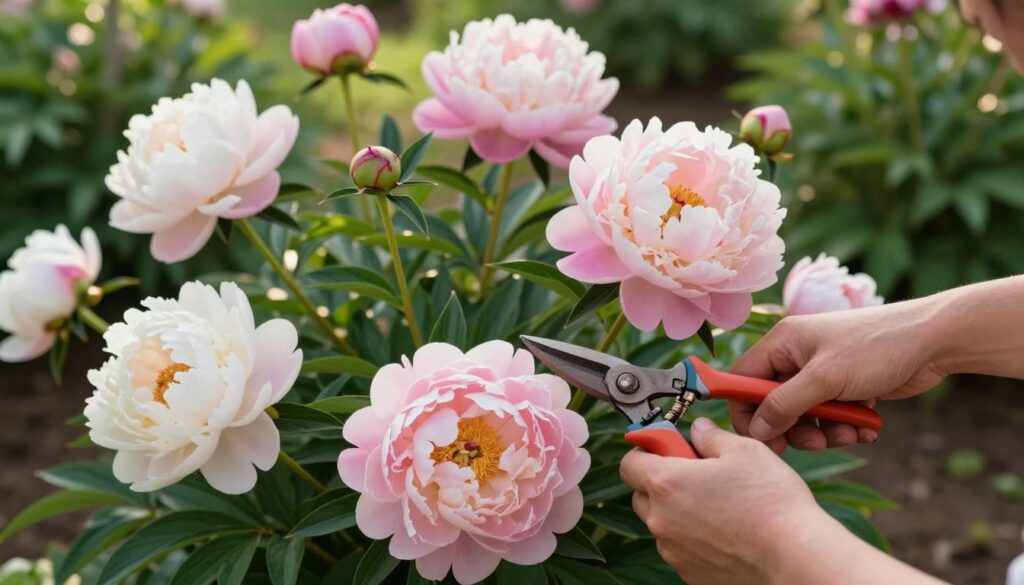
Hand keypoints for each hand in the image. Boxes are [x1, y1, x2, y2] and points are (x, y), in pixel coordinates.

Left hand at [619, 418, 823, 583]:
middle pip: (641, 494)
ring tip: (718, 505)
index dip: (647, 450)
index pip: (629, 462)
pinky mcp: (689, 573)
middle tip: (697, 475)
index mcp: (666, 483)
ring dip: (677, 511)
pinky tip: (726, 531)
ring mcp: (673, 550)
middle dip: (661, 481)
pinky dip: (693, 538)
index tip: (668, 447)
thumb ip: (711, 436)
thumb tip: (697, 430)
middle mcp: (661, 519)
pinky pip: (680, 549)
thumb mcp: (744, 451)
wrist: (794, 556)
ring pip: (661, 524)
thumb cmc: (771, 501)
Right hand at [730, 299, 947, 451]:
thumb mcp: (824, 379)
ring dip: (826, 431)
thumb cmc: (875, 348)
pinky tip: (868, 428)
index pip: (743, 380)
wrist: (934, 340)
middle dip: (795, 428)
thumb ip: (784, 405)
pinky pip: (831, 416)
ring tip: (852, 432)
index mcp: (782, 343)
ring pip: (805, 415)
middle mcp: (796, 356)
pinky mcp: (845, 386)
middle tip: (817, 442)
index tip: (764, 440)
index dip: (747, 412)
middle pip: (774, 404)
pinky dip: (846, 426)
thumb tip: (757, 430)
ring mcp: (821, 372)